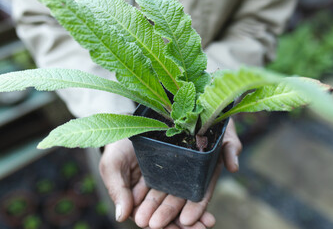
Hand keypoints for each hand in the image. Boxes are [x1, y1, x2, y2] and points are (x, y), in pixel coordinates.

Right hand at [99, 118, 241, 227]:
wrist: (129, 123)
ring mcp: (169, 183)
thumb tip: (121, 217)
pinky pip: (191, 186)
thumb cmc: (116, 148)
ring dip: (195, 215)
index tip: (169, 228)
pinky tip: (209, 210)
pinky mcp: (182, 171)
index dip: (161, 224)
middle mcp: (155, 194)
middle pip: (169, 213)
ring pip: (182, 203)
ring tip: (208, 223)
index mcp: (137, 198)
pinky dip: (200, 198)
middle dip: (183, 224)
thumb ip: (117, 191)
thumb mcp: (112, 167)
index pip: (149, 216)